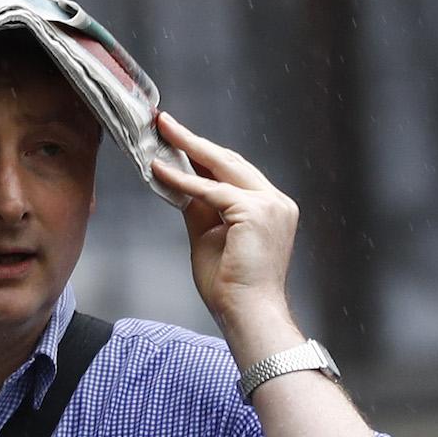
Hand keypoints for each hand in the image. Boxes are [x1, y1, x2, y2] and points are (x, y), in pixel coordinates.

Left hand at [151, 112, 301, 340]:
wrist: (248, 314)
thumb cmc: (231, 287)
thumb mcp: (210, 237)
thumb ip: (200, 208)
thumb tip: (180, 182)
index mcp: (272, 207)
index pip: (235, 172)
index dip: (204, 154)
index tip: (179, 138)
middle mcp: (277, 201)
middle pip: (231, 161)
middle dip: (194, 141)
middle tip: (165, 122)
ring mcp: (270, 205)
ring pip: (223, 167)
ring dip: (189, 148)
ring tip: (163, 132)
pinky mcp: (255, 212)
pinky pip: (211, 190)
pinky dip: (183, 180)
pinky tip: (160, 169)